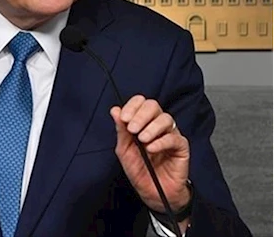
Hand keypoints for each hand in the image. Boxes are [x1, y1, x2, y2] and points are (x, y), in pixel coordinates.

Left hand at [110, 95, 191, 214]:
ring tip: (142, 141)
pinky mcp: (181, 147)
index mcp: (143, 123)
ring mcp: (170, 135)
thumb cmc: (139, 171)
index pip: (140, 103)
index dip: (132, 106)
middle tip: (132, 129)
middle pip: (153, 106)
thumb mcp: (124, 150)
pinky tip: (151, 149)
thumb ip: (121, 130)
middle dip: (141, 115)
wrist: (152, 193)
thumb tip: (115, 110)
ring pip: (166, 119)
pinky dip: (161, 142)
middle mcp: (157, 126)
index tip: (124, 118)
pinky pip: (174, 138)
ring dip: (151, 128)